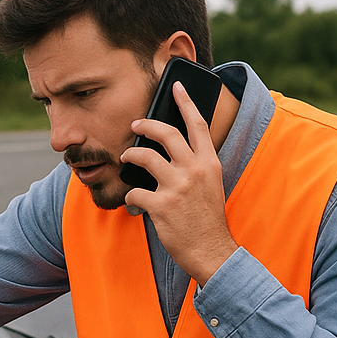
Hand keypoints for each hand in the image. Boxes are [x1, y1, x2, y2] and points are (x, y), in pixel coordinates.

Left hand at [120, 81, 236, 284]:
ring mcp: (176, 186)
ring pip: (145, 158)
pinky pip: (135, 192)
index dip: (185, 102)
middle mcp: (193, 170)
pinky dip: (130, 197)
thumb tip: (174, 154)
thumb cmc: (207, 220)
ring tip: (125, 159)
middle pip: (166, 134)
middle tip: (135, 124)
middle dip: (146, 125)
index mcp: (209, 162)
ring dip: (131, 156)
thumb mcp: (211, 185)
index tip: (176, 87)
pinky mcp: (161, 205)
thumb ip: (196, 166)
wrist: (211, 250)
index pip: (197, 124)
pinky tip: (132, 204)